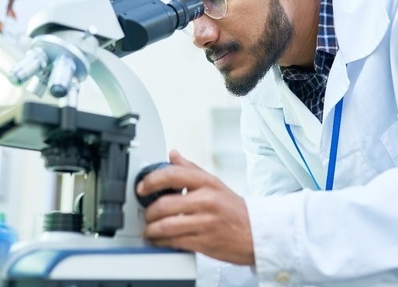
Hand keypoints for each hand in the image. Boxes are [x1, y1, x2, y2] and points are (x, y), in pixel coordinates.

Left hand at [136, 149, 254, 264]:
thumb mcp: (214, 183)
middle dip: (148, 212)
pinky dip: (161, 242)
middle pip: (164, 204)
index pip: (172, 175)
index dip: (151, 181)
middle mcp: (206, 201)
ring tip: (148, 229)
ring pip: (166, 226)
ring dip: (151, 229)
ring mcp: (205, 222)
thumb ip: (191, 169)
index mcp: (207, 183)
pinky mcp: (204, 242)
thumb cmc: (234, 209)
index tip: (142, 187)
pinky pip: (174, 242)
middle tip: (145, 213)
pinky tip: (159, 239)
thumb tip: (173, 155)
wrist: (256, 233)